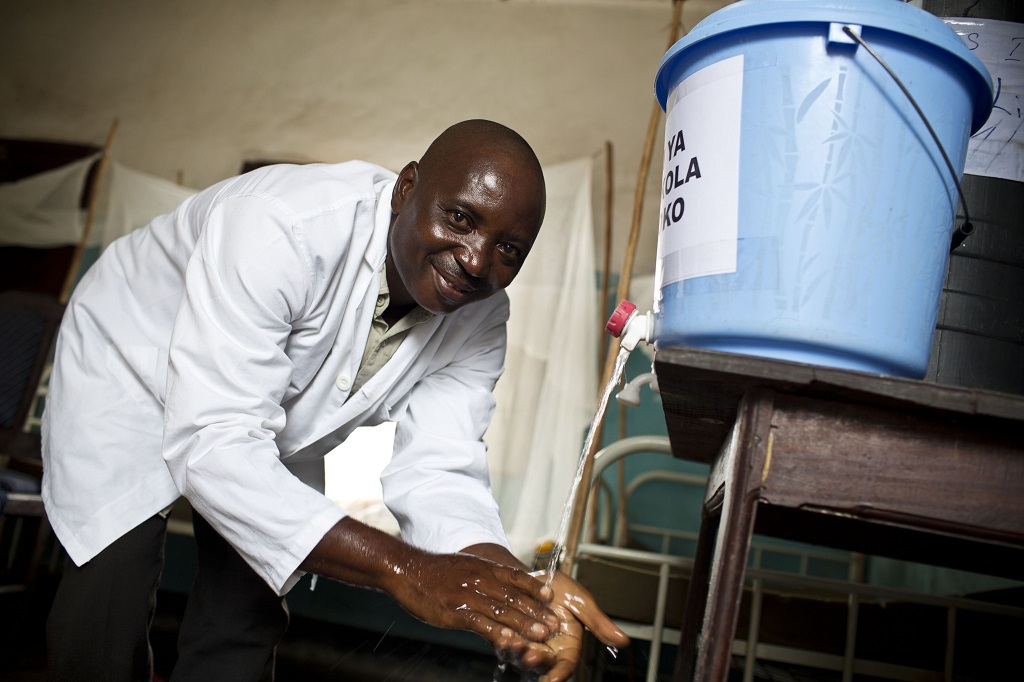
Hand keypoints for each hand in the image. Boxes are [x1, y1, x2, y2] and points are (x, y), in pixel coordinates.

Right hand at [388, 550, 559, 647]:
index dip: (536, 588)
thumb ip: (485, 576)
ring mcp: (468, 595)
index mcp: (484, 567)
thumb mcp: (465, 565)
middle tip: (555, 624)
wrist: (407, 569)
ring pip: (503, 611)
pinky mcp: (456, 611)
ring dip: (525, 624)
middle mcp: (480, 579)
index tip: (552, 599)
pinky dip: (498, 632)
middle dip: (537, 612)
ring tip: (542, 635)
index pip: (517, 577)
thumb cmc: (436, 570)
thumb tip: (503, 588)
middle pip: (515, 597)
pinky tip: (510, 640)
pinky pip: (481, 623)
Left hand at [495, 571, 629, 681]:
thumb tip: (624, 641)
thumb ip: (598, 623)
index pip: (565, 666)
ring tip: (513, 642)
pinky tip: (503, 635)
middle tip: (530, 655)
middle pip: (542, 665)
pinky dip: (503, 643)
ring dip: (516, 654)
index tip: (553, 679)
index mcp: (567, 646)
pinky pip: (505, 647)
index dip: (559, 674)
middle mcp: (547, 650)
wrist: (534, 575)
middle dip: (535, 662)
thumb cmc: (559, 588)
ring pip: (521, 659)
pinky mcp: (510, 638)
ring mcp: (527, 646)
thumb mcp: (581, 602)